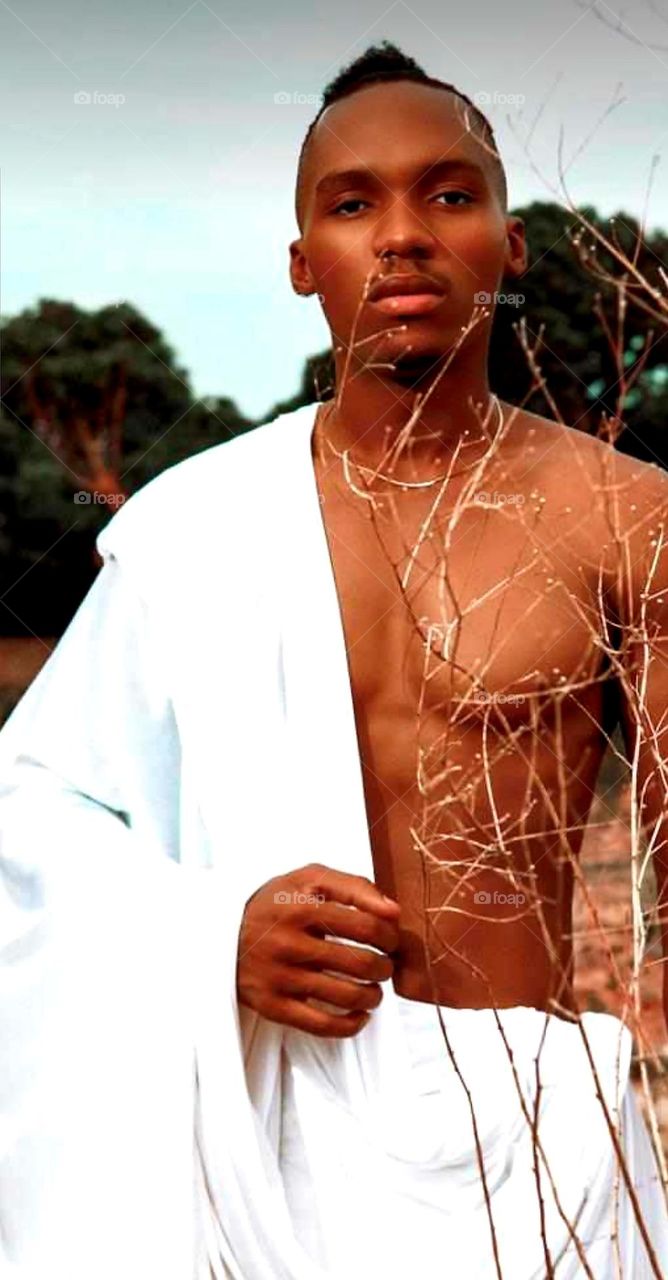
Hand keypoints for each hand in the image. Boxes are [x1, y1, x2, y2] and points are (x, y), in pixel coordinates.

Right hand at [236, 862, 400, 1037]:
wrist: (222, 932)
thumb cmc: (277, 903)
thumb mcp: (310, 878)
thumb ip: (354, 886)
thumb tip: (393, 911)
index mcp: (302, 906)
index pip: (367, 926)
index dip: (389, 936)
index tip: (390, 939)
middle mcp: (289, 943)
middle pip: (361, 964)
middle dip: (385, 967)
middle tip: (385, 964)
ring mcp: (280, 977)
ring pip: (346, 996)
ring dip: (373, 995)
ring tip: (374, 988)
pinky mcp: (273, 1005)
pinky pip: (323, 1025)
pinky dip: (352, 1024)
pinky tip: (360, 1014)